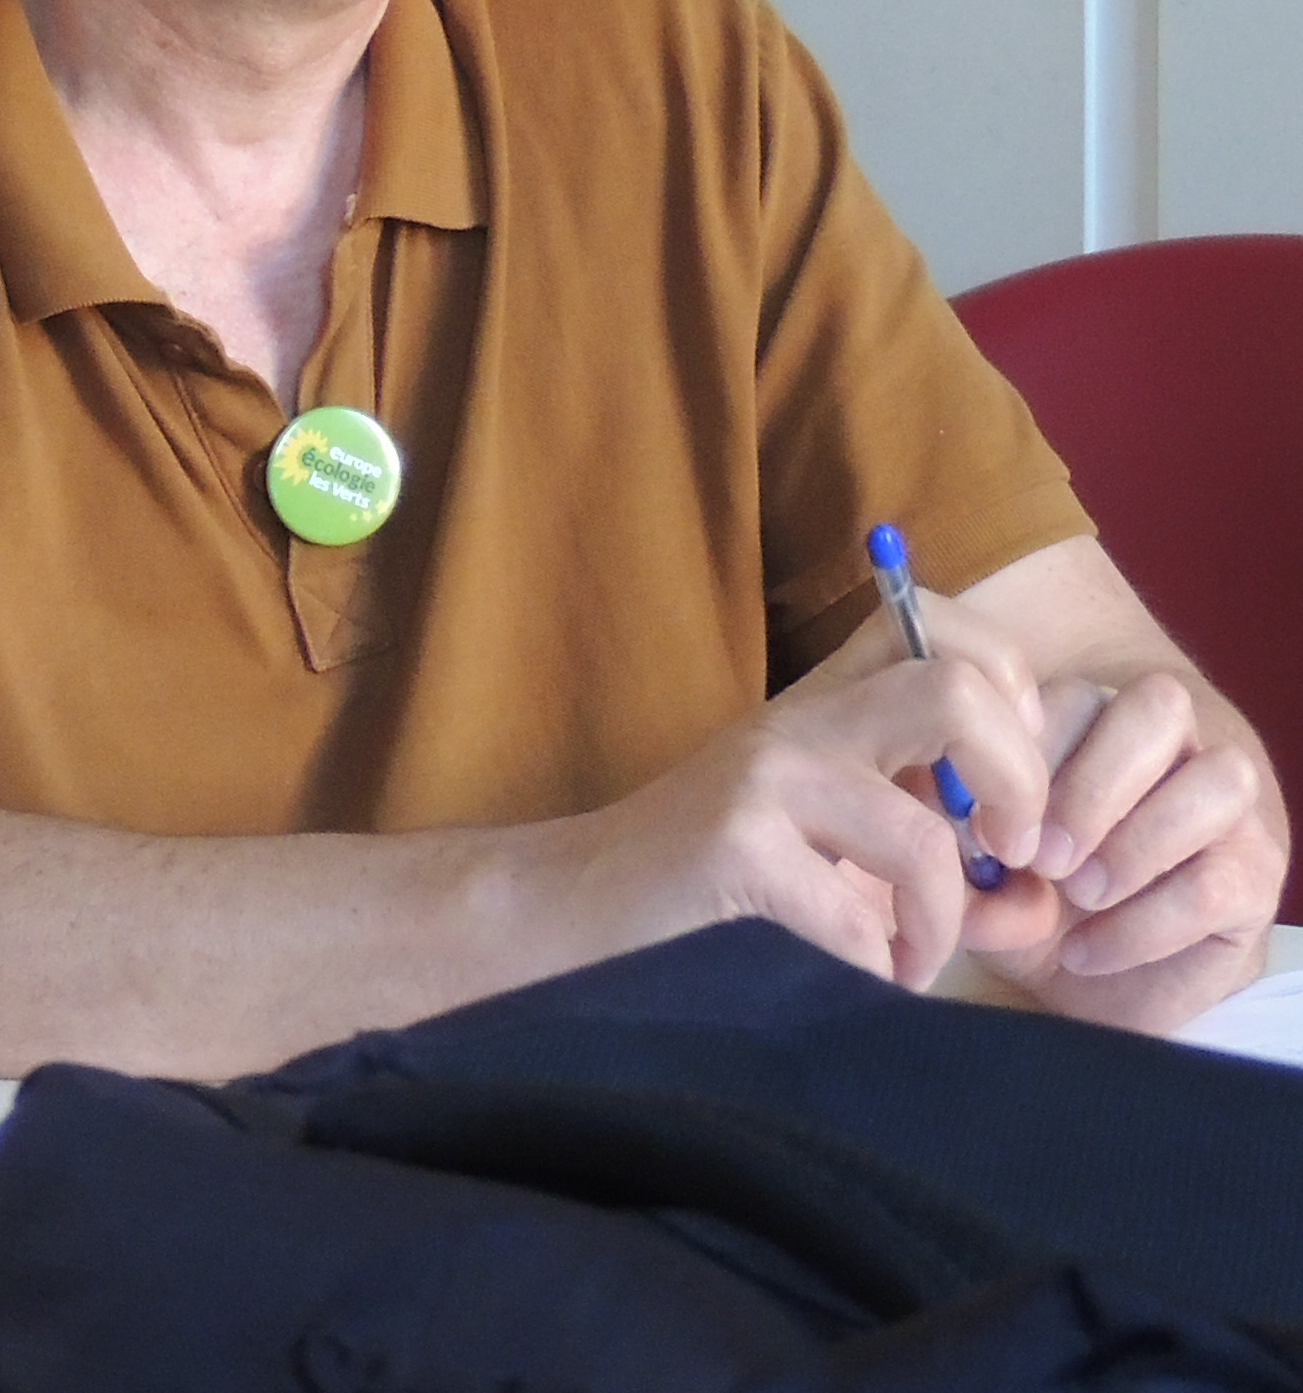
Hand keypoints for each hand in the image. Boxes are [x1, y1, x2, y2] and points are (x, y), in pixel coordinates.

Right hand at [523, 631, 1059, 991]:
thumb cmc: (715, 890)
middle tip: (1010, 855)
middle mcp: (800, 721)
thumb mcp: (838, 857)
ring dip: (943, 925)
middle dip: (1021, 786)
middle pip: (956, 689)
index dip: (1016, 693)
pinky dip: (876, 971)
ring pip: (921, 834)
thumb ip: (950, 870)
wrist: (572, 912)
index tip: (1006, 783)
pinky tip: (852, 982)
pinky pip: (855, 920)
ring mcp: (762, 778)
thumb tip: (1041, 903)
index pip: (950, 630)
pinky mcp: (731, 846)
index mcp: (830, 703)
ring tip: (914, 962)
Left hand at [965, 668, 1284, 1027]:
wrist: (1093, 978)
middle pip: (1160, 708)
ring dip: (1137, 842)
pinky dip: (1144, 923)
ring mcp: (1227, 809)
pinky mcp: (1256, 880)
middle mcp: (1172, 747)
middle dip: (1092, 784)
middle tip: (1041, 858)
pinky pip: (1218, 883)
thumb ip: (956, 841)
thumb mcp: (971, 865)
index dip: (1029, 751)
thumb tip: (956, 843)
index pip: (1076, 693)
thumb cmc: (1028, 897)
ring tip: (1076, 895)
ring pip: (1220, 778)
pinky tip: (1087, 951)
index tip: (982, 822)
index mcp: (1095, 721)